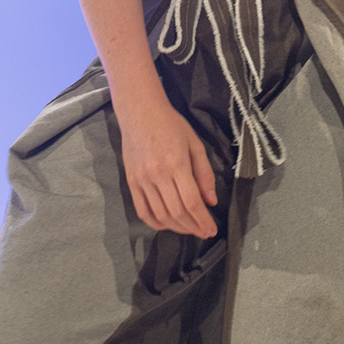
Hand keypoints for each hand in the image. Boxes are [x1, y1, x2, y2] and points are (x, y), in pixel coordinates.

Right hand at [117, 90, 217, 238]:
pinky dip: (155, 223)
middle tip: (203, 232)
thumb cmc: (171, 124)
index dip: (202, 220)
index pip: (191, 202)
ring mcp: (142, 179)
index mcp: (176, 164)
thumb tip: (211, 201)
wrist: (140, 111)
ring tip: (189, 229)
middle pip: (177, 212)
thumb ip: (204, 173)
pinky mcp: (131, 181)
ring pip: (160, 215)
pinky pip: (142, 210)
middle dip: (193, 227)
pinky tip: (167, 225)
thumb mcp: (195, 143)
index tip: (212, 229)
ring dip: (177, 228)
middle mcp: (157, 174)